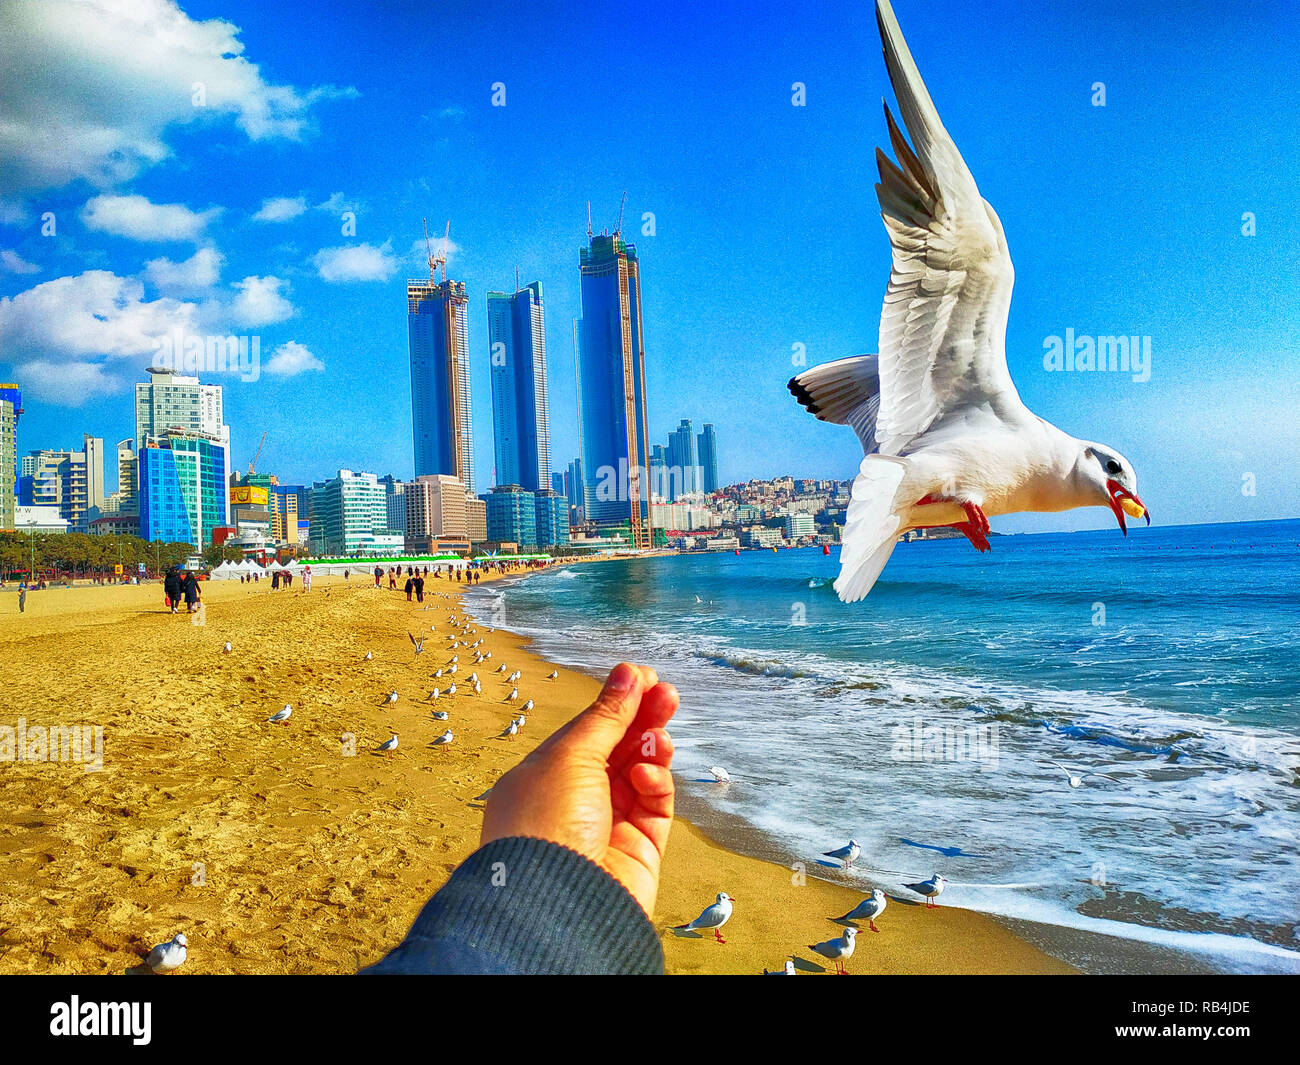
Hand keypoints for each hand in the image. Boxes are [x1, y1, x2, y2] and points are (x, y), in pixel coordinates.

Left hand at [481, 663, 677, 916]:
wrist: (556, 905)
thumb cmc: (546, 825)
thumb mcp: (572, 755)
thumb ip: (606, 716)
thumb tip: (628, 673)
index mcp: (545, 776)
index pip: (587, 731)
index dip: (616, 703)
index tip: (643, 676)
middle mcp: (575, 800)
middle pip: (618, 749)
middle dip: (643, 718)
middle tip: (668, 692)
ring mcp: (607, 825)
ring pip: (641, 774)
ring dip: (653, 748)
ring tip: (661, 733)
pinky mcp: (638, 849)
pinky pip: (655, 806)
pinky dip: (655, 784)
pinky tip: (646, 775)